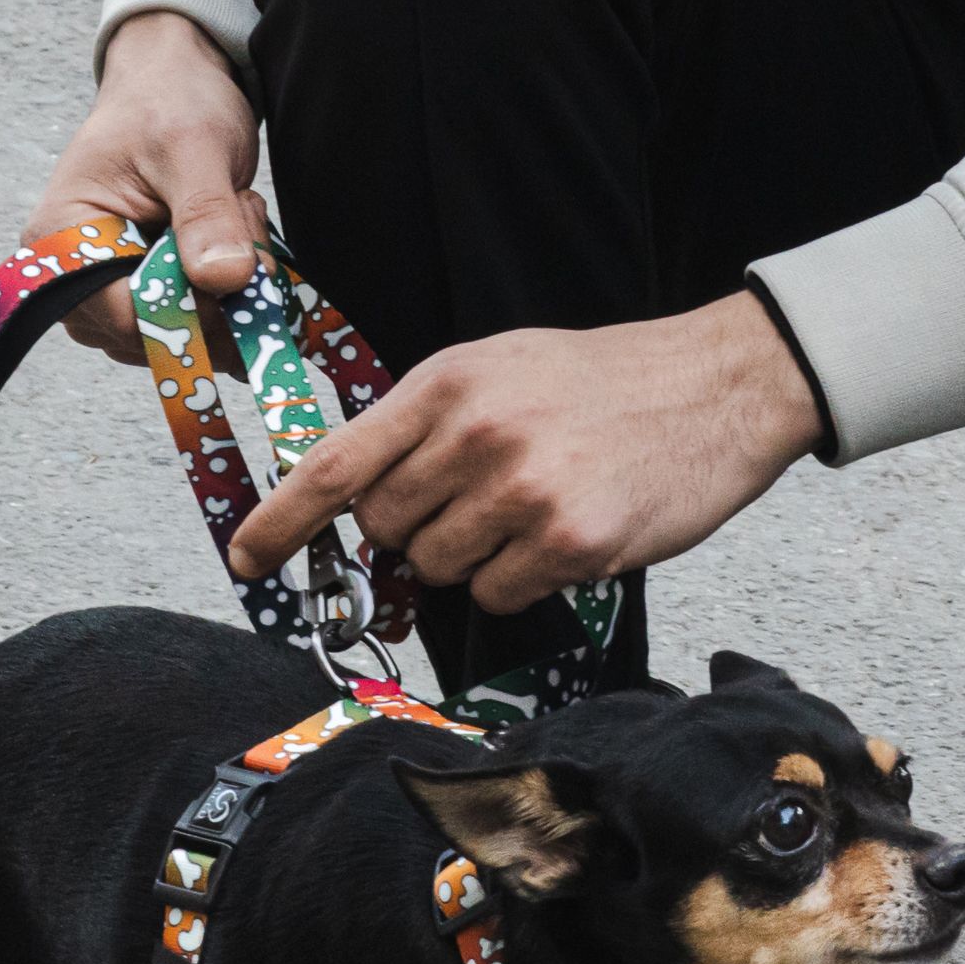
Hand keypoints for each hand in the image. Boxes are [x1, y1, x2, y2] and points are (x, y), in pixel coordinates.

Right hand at [23, 11, 263, 362]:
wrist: (177, 81)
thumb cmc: (169, 99)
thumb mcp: (192, 146)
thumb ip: (205, 213)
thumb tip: (225, 278)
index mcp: (63, 239)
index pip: (122, 317)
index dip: (189, 315)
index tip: (240, 282)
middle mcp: (76, 279)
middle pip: (152, 337)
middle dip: (215, 297)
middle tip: (241, 222)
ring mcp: (113, 293)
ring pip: (183, 336)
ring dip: (229, 293)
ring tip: (235, 216)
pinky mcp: (150, 295)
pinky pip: (199, 325)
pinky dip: (232, 293)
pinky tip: (236, 238)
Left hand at [227, 293, 824, 611]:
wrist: (717, 385)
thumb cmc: (603, 382)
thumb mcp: (500, 368)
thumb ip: (427, 425)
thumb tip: (364, 500)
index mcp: (447, 384)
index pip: (337, 465)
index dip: (281, 521)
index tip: (247, 558)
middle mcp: (475, 435)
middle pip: (388, 530)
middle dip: (418, 531)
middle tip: (477, 500)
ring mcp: (522, 492)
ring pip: (442, 570)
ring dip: (476, 558)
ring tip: (532, 508)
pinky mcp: (569, 543)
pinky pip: (501, 595)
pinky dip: (523, 581)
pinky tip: (565, 534)